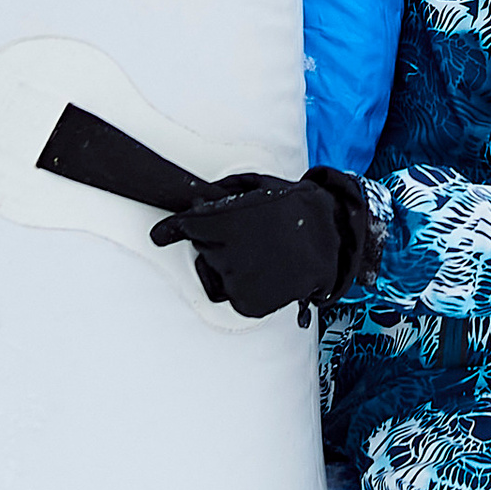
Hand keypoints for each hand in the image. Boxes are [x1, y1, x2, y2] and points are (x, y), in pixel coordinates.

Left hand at [149, 167, 377, 322]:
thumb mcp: (259, 186)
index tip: (159, 235)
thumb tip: (199, 202)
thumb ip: (225, 193)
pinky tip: (264, 271)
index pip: (185, 227)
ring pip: (214, 272)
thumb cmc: (295, 208)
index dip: (170, 230)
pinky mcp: (248, 304)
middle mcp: (227, 252)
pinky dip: (243, 285)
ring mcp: (237, 280)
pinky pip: (231, 294)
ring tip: (258, 254)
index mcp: (226, 221)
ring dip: (228, 263)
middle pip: (201, 248)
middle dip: (214, 239)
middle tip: (244, 235)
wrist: (331, 240)